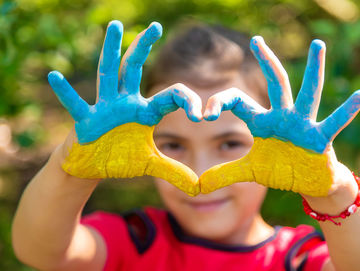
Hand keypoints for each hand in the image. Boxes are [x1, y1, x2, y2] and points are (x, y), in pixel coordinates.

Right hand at [48, 21, 202, 195]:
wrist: (93, 167)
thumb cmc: (120, 158)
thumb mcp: (150, 164)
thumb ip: (174, 172)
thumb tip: (198, 189)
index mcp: (145, 111)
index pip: (170, 96)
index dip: (186, 101)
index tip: (201, 114)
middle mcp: (126, 103)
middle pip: (135, 69)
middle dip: (143, 47)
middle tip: (156, 25)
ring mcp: (104, 108)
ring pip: (109, 75)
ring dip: (111, 52)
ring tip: (114, 27)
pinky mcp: (86, 120)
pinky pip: (75, 105)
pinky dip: (65, 93)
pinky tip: (55, 77)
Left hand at [200, 37, 359, 196]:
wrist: (307, 182)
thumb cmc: (280, 169)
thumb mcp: (249, 171)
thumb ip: (225, 174)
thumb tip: (199, 185)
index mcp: (263, 121)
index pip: (238, 101)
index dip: (220, 102)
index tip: (204, 114)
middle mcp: (282, 117)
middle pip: (275, 83)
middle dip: (267, 61)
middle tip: (257, 40)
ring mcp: (303, 125)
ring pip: (307, 93)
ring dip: (313, 69)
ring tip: (317, 44)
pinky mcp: (319, 138)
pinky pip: (334, 122)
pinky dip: (346, 111)